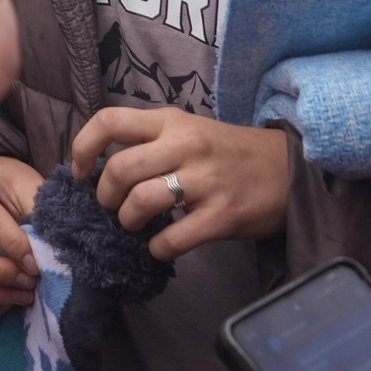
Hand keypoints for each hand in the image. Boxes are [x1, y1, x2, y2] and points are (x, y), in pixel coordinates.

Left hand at [70, 107, 290, 260]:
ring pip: (141, 202)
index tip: (80, 171)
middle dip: (105, 196)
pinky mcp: (222, 215)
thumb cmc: (231, 152)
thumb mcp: (190, 131)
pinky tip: (162, 247)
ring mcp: (205, 181)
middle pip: (120, 169)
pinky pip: (173, 239)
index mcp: (171, 122)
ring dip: (128, 221)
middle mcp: (185, 146)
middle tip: (112, 206)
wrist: (290, 169)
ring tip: (135, 225)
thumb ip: (152, 143)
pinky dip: (159, 248)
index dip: (83, 147)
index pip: (110, 121)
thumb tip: (105, 169)